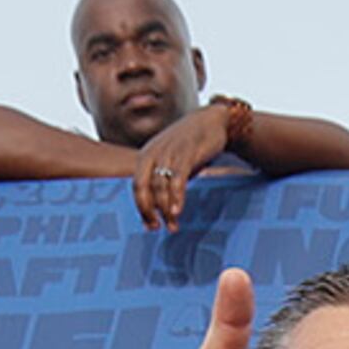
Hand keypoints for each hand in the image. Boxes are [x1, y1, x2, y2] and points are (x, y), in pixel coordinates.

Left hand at [128, 98, 255, 228]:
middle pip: (143, 188)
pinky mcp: (186, 154)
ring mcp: (169, 153)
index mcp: (146, 156)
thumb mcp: (170, 159)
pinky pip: (177, 180)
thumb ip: (162, 178)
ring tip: (173, 225)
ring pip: (160, 187)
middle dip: (149, 211)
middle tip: (158, 227)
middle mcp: (153, 153)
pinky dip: (176, 197)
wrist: (211, 121)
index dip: (141, 208)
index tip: (150, 225)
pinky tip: (178, 211)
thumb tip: (159, 206)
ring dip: (165, 209)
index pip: (137, 187)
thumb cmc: (190, 144)